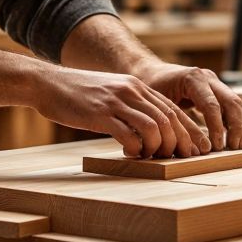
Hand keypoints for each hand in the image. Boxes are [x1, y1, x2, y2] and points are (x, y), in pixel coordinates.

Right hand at [32, 65, 210, 158]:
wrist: (46, 83)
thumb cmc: (77, 93)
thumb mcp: (110, 92)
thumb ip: (129, 106)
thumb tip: (148, 130)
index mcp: (136, 86)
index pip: (173, 108)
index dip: (188, 130)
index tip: (195, 148)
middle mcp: (131, 91)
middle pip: (168, 118)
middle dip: (179, 142)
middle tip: (178, 158)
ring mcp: (116, 102)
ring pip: (154, 127)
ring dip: (158, 147)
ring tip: (151, 157)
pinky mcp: (100, 114)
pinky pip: (128, 135)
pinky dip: (135, 149)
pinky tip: (129, 154)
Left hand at [132, 61, 241, 151]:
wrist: (151, 72)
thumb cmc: (150, 88)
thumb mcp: (156, 102)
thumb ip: (170, 121)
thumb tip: (187, 148)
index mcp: (194, 78)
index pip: (212, 104)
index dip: (217, 127)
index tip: (218, 147)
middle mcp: (209, 79)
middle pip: (232, 102)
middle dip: (237, 127)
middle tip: (235, 148)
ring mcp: (217, 85)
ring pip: (239, 104)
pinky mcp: (221, 93)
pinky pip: (239, 107)